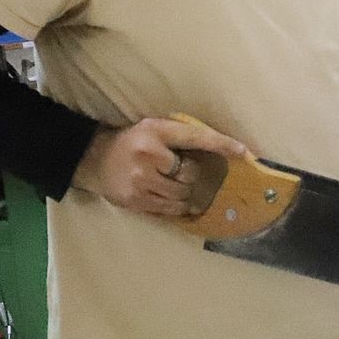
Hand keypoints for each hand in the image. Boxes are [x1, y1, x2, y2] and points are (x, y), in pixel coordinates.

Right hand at [71, 117, 247, 215]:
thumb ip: (181, 137)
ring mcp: (140, 181)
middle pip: (191, 174)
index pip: (196, 137)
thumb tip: (222, 149)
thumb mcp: (155, 129)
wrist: (94, 159)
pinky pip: (171, 210)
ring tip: (172, 184)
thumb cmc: (133, 141)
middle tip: (179, 171)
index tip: (244, 151)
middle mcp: (148, 155)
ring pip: (183, 194)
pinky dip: (177, 206)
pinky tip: (169, 197)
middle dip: (191, 175)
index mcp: (155, 131)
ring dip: (185, 192)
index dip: (221, 144)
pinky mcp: (136, 201)